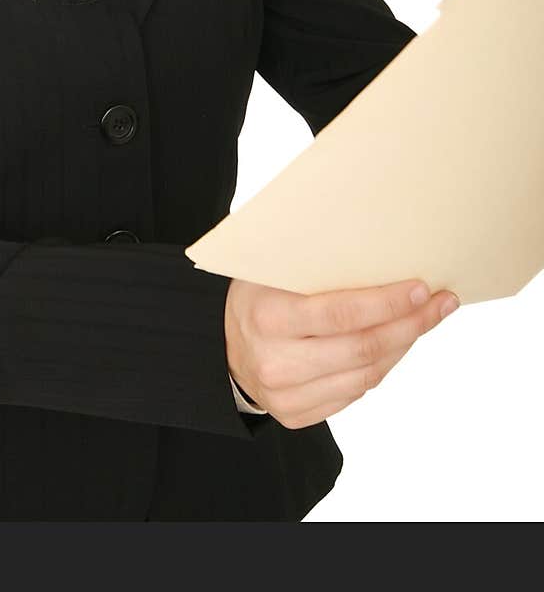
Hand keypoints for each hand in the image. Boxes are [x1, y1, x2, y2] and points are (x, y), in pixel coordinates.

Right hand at [224, 276, 458, 428]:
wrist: (220, 345)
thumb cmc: (257, 296)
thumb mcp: (271, 269)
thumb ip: (314, 262)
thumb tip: (381, 246)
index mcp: (267, 317)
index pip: (341, 313)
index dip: (387, 302)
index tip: (423, 288)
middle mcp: (276, 363)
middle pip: (362, 349)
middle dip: (410, 325)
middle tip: (441, 303)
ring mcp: (286, 396)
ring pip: (366, 376)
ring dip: (402, 346)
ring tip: (425, 320)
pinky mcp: (297, 416)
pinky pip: (356, 394)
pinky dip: (381, 367)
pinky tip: (395, 343)